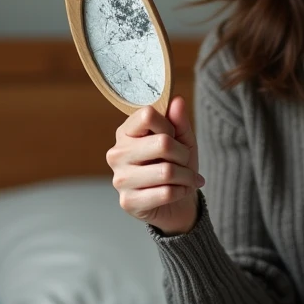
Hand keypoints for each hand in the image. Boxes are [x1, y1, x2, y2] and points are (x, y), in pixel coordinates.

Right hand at [106, 95, 202, 235]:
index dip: (169, 126)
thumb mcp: (182, 140)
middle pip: (163, 144)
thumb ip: (179, 120)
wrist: (176, 203)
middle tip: (185, 162)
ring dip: (186, 176)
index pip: (148, 115)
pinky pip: (166, 193)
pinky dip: (181, 191)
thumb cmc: (176, 166)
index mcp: (126, 132)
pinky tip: (179, 192)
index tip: (173, 137)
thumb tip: (177, 100)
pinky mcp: (128, 202)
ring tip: (186, 178)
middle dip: (183, 155)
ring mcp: (120, 179)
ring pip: (167, 171)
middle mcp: (117, 154)